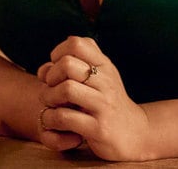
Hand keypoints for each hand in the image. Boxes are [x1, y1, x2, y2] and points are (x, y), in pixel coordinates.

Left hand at [35, 36, 151, 160]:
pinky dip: (51, 118)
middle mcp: (106, 82)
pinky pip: (65, 117)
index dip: (58, 52)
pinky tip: (54, 120)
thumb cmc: (106, 103)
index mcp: (105, 66)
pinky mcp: (98, 128)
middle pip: (67, 64)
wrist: (134, 133)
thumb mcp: (97, 78)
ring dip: (48, 97)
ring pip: (65, 89)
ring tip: (51, 104)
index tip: (56, 68)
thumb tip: (43, 69)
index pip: (76, 43)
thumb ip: (72, 67)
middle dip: (50, 76)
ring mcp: (103, 105)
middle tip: (50, 88)